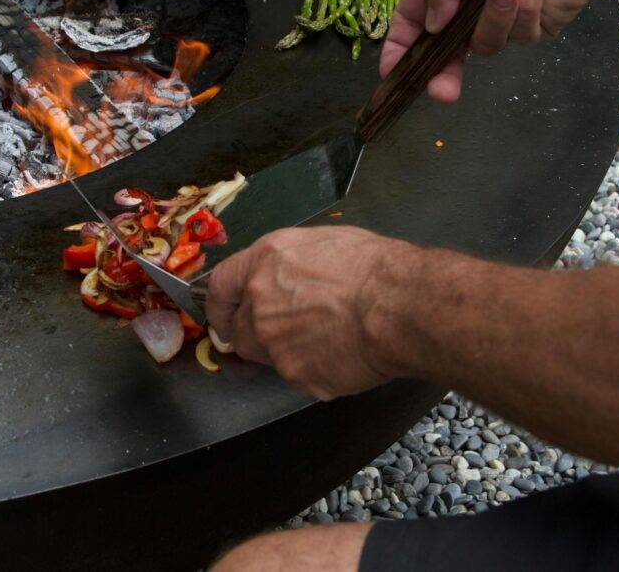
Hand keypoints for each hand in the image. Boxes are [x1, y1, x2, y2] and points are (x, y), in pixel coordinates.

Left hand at [206, 227, 414, 400]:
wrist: (398, 306)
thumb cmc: (373, 268)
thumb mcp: (323, 242)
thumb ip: (288, 263)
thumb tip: (282, 276)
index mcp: (263, 262)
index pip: (219, 287)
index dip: (221, 304)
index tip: (226, 314)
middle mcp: (259, 303)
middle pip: (237, 330)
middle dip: (255, 333)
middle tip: (291, 329)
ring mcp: (274, 344)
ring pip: (268, 356)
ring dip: (288, 351)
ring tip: (328, 337)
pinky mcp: (297, 376)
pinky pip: (300, 376)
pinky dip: (317, 370)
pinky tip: (344, 354)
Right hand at [381, 0, 609, 101]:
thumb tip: (432, 26)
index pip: (411, 21)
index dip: (400, 48)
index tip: (391, 73)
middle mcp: (464, 7)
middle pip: (444, 52)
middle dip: (442, 72)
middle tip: (441, 91)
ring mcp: (496, 21)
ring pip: (484, 44)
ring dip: (496, 16)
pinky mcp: (526, 30)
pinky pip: (517, 36)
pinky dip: (525, 8)